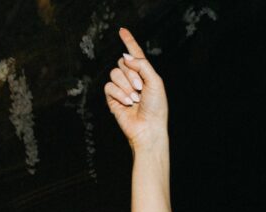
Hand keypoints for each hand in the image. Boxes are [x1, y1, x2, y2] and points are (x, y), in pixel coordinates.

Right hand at [105, 28, 167, 149]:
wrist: (148, 127)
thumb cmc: (156, 107)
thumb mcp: (155, 81)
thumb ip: (142, 64)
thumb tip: (125, 56)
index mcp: (144, 73)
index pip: (135, 53)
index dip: (128, 41)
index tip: (122, 30)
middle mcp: (131, 78)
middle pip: (122, 62)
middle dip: (132, 74)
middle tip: (140, 89)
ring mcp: (121, 88)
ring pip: (114, 73)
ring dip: (126, 86)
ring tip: (135, 99)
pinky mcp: (112, 98)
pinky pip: (109, 87)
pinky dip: (119, 94)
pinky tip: (127, 103)